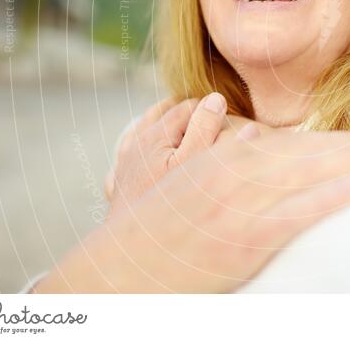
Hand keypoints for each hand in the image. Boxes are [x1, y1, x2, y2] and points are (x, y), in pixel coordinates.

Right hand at [34, 128, 349, 292]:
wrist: (125, 266)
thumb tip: (253, 135)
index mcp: (227, 157)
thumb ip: (223, 151)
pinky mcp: (244, 237)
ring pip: (310, 172)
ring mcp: (241, 203)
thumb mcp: (189, 176)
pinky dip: (330, 198)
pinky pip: (297, 213)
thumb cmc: (160, 224)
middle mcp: (238, 171)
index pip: (294, 143)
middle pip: (310, 151)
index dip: (336, 142)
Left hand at [106, 94, 259, 212]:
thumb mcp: (195, 163)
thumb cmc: (171, 206)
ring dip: (161, 124)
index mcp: (155, 135)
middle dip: (185, 112)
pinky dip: (140, 146)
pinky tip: (150, 155)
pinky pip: (128, 155)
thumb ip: (205, 129)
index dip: (209, 108)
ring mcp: (125, 164)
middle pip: (162, 113)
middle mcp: (135, 144)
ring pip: (141, 130)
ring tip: (180, 125)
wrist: (133, 250)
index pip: (187, 107)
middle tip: (208, 114)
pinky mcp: (122, 183)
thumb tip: (215, 99)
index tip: (227, 114)